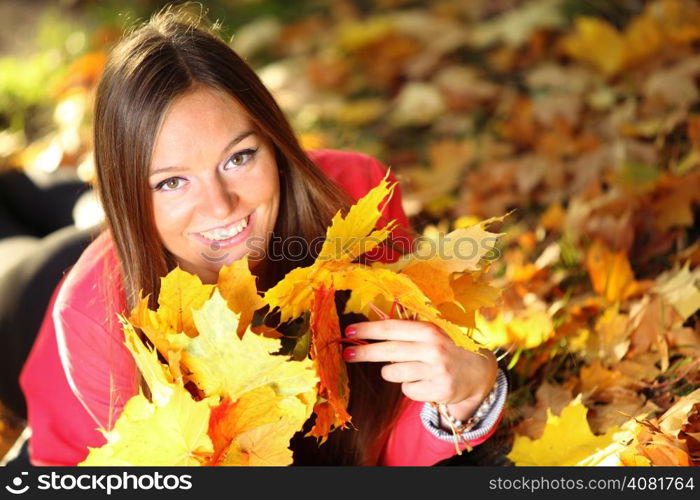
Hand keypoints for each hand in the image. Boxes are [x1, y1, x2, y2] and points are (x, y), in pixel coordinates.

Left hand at [343, 319, 497, 421]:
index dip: (368, 330)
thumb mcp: (432, 333)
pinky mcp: (438, 391)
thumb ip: (406, 330)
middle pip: (388, 351)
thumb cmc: (447, 347)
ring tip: (408, 368)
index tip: (349, 331)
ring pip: (393, 373)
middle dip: (364, 352)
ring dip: (392, 372)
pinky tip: (423, 380)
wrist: (478, 371)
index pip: (391, 328)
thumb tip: (369, 330)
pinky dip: (409, 386)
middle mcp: (433, 349)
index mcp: (429, 330)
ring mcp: (436, 371)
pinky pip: (407, 390)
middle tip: (347, 354)